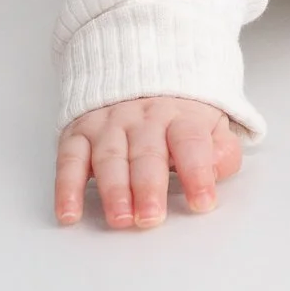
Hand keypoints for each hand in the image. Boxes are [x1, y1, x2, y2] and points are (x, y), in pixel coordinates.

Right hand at [55, 95, 244, 227]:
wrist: (138, 70)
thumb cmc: (178, 115)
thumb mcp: (211, 124)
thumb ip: (222, 149)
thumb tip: (217, 169)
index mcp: (181, 116)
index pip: (191, 142)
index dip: (198, 172)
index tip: (203, 203)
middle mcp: (144, 118)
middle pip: (147, 152)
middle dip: (149, 187)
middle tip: (152, 218)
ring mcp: (109, 123)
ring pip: (110, 157)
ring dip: (114, 190)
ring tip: (121, 220)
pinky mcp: (79, 132)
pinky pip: (69, 160)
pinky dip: (67, 187)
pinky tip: (69, 213)